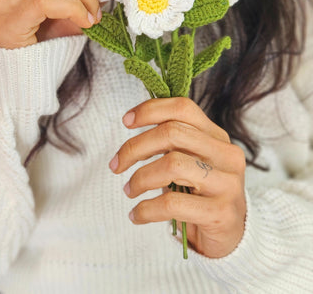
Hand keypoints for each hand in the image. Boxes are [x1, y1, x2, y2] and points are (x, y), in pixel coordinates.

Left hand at [109, 97, 246, 257]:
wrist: (230, 238)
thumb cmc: (200, 193)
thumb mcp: (189, 161)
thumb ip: (171, 142)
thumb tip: (131, 122)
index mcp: (216, 136)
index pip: (183, 108)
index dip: (150, 110)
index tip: (125, 121)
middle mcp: (226, 154)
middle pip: (172, 133)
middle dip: (135, 147)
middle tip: (116, 164)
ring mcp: (227, 183)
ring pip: (172, 165)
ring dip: (140, 178)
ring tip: (129, 190)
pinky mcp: (221, 212)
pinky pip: (172, 204)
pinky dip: (146, 209)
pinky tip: (136, 214)